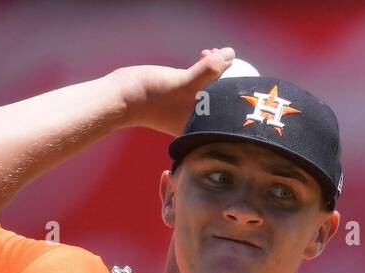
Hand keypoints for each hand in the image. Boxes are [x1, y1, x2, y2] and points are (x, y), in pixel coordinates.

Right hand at [112, 47, 234, 135]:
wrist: (123, 97)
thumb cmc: (153, 95)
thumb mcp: (185, 83)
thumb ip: (210, 71)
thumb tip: (231, 56)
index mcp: (202, 127)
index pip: (230, 108)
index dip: (238, 87)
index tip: (241, 69)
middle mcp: (197, 121)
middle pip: (223, 98)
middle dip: (228, 75)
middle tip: (228, 57)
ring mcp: (188, 110)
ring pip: (212, 87)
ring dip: (216, 69)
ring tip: (212, 53)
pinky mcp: (180, 98)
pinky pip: (200, 82)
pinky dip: (204, 69)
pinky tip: (204, 55)